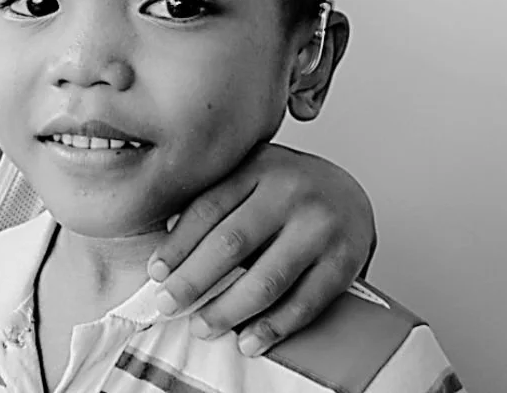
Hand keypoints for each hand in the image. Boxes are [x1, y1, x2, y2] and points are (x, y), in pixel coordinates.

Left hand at [148, 142, 375, 355]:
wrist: (350, 192)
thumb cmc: (288, 188)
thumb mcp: (251, 175)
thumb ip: (217, 199)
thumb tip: (169, 244)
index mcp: (258, 166)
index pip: (208, 208)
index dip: (177, 244)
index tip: (156, 273)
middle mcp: (290, 191)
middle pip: (232, 242)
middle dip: (193, 280)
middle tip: (167, 304)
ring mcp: (320, 226)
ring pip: (266, 279)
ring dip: (228, 310)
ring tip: (203, 326)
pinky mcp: (345, 260)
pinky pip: (304, 302)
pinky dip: (273, 326)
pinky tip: (249, 340)